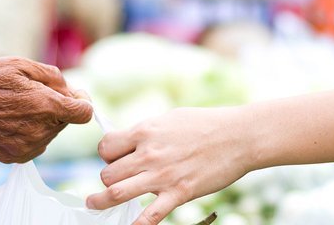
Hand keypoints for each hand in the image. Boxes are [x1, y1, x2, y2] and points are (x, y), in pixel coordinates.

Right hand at [0, 57, 92, 162]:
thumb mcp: (20, 64)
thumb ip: (54, 77)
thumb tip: (74, 92)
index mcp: (46, 106)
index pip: (85, 113)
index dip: (81, 101)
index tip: (69, 94)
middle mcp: (40, 131)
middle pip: (66, 120)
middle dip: (57, 106)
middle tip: (29, 93)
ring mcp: (28, 147)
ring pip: (51, 132)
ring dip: (42, 119)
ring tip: (14, 105)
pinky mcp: (16, 157)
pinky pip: (35, 143)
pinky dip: (29, 131)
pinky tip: (8, 119)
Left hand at [86, 107, 251, 224]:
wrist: (239, 137)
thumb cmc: (206, 124)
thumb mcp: (170, 119)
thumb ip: (148, 132)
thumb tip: (130, 140)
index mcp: (146, 131)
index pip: (106, 147)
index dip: (106, 154)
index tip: (113, 158)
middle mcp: (149, 154)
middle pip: (108, 173)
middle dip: (107, 178)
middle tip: (118, 179)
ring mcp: (163, 176)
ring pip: (117, 193)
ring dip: (102, 201)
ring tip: (94, 204)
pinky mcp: (179, 193)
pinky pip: (150, 216)